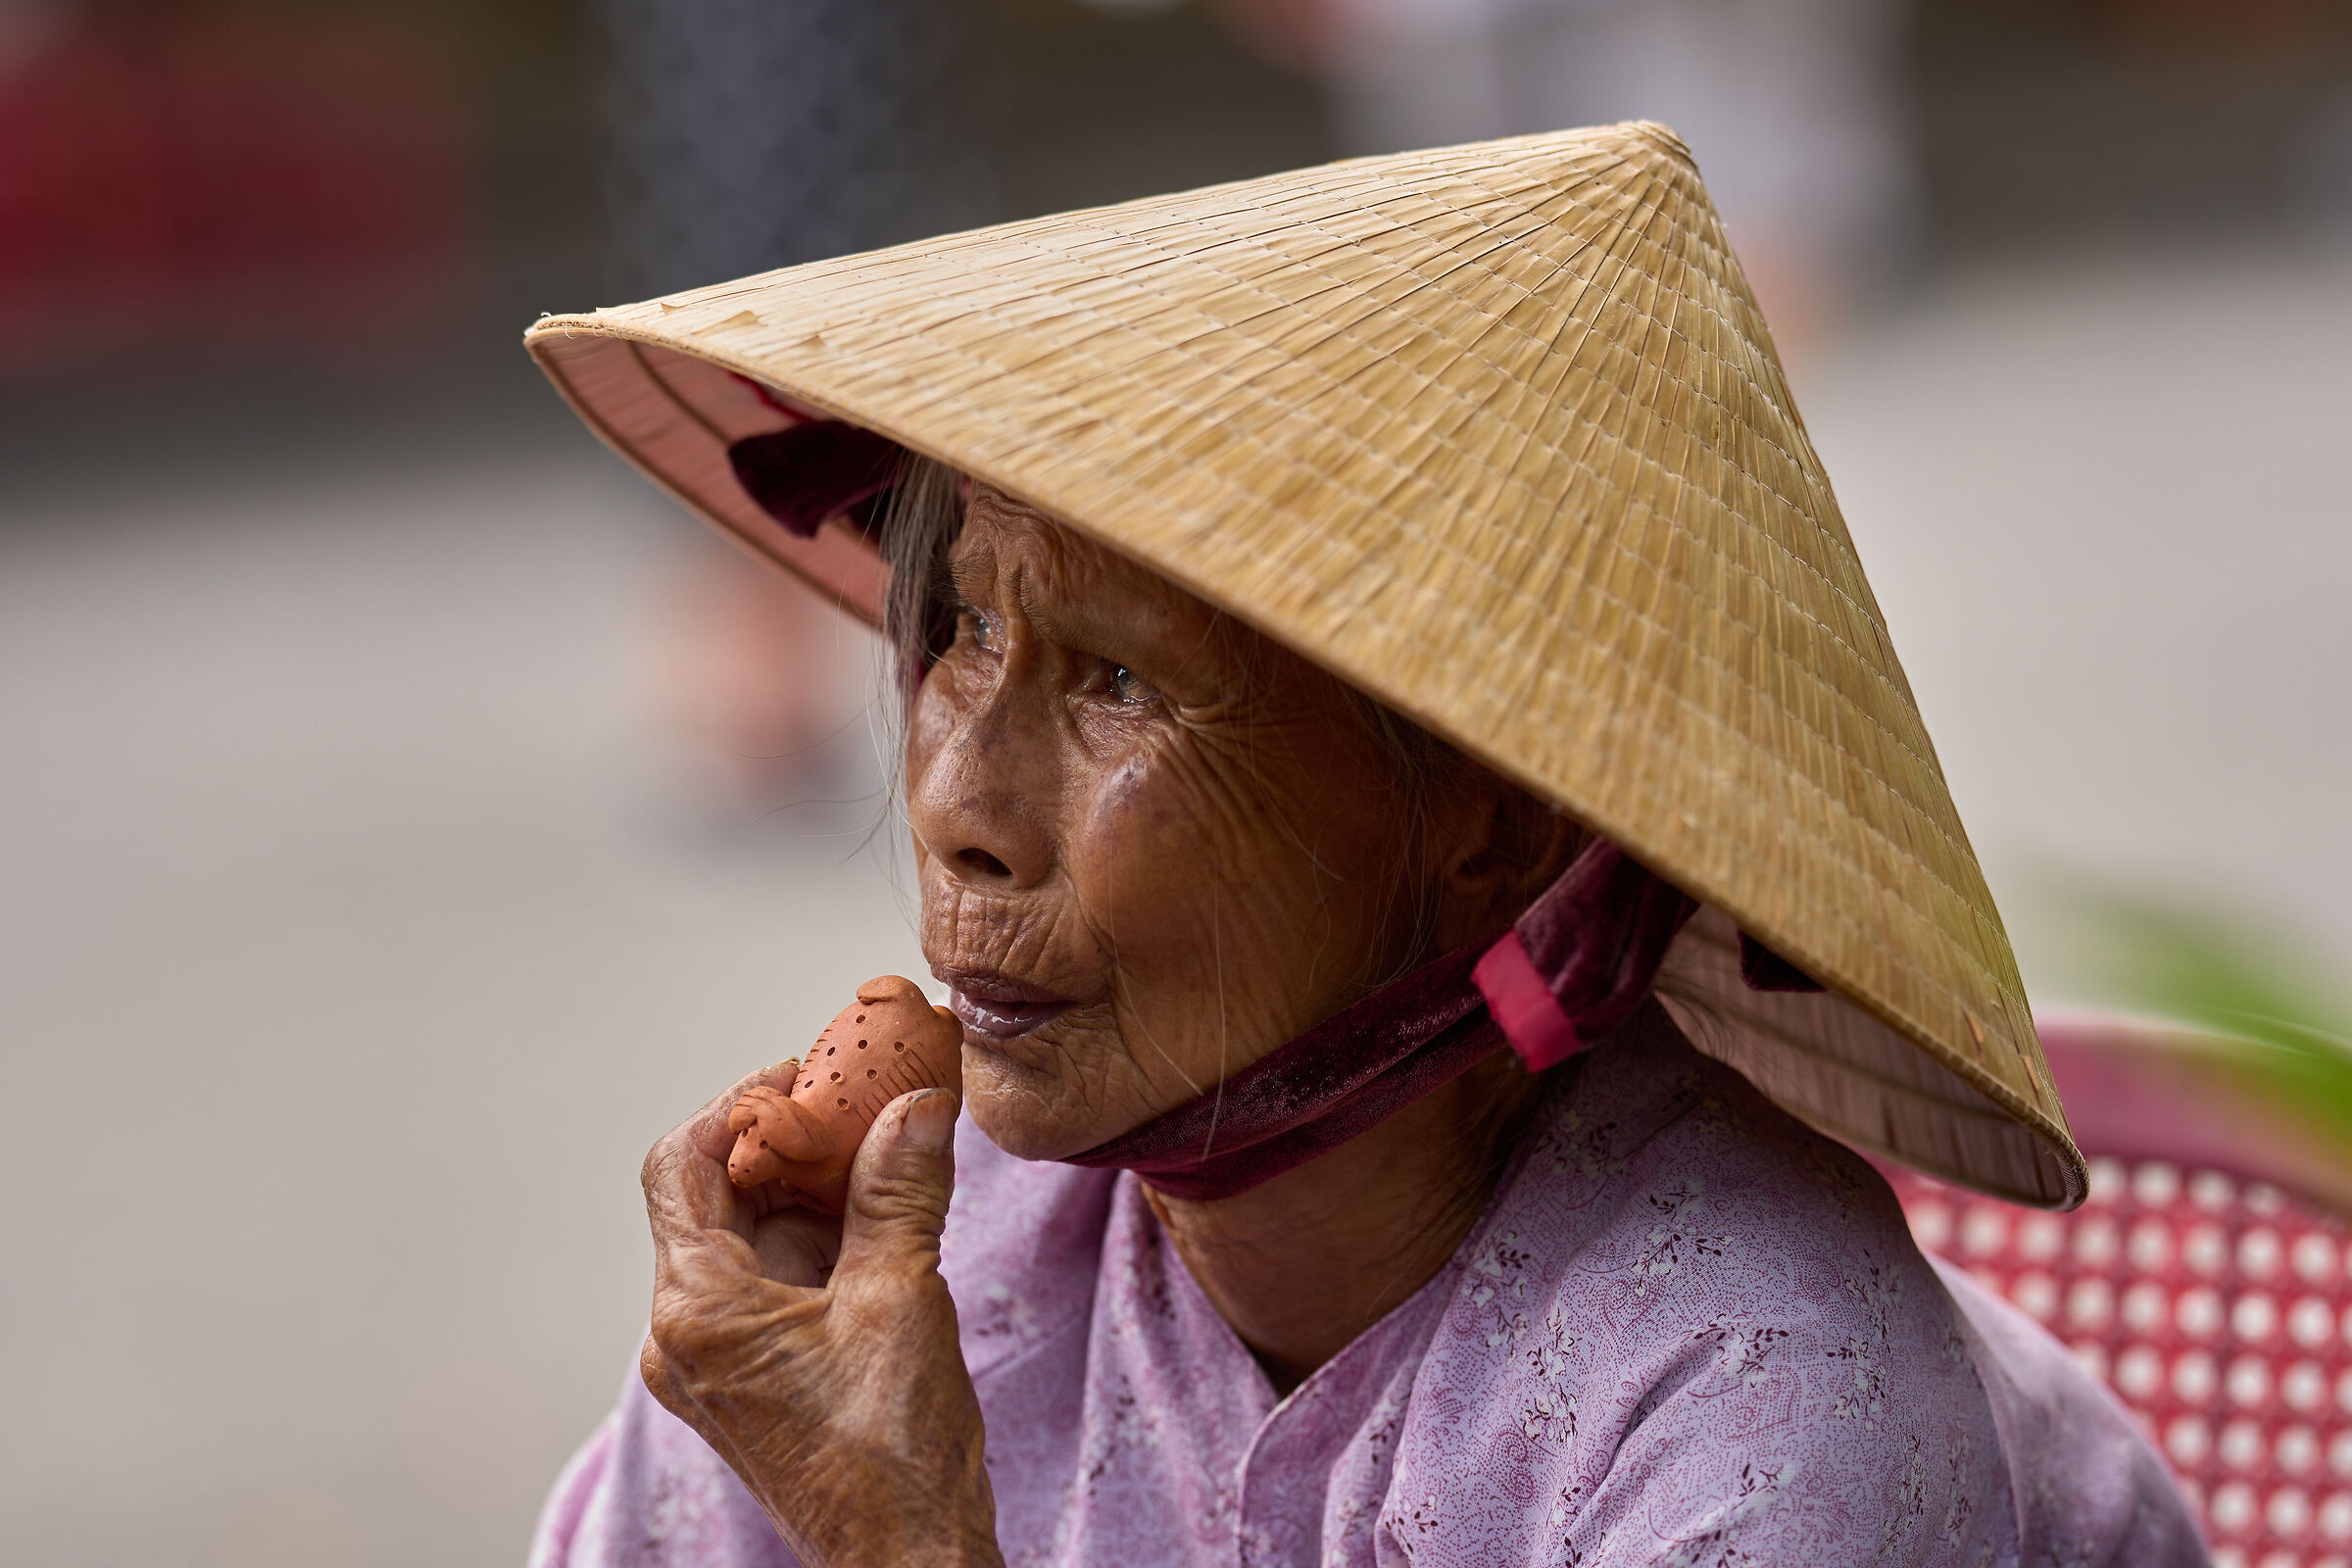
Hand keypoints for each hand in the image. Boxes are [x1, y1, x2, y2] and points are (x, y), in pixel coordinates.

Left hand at [639, 1065, 999, 1566]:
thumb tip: (916, 1104)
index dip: (742, 1105)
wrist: (906, 1562)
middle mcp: (685, 1335)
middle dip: (790, 1143)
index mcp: (696, 1310)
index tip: (811, 1075)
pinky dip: (821, 1237)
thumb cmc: (893, 1458)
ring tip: (885, 1151)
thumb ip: (899, 1189)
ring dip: (812, 1188)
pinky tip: (883, 1216)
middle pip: (716, 1196)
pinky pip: (774, 1281)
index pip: (680, 1163)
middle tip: (862, 1102)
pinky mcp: (755, 1379)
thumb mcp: (902, 1295)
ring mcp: (717, 1362)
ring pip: (750, 1237)